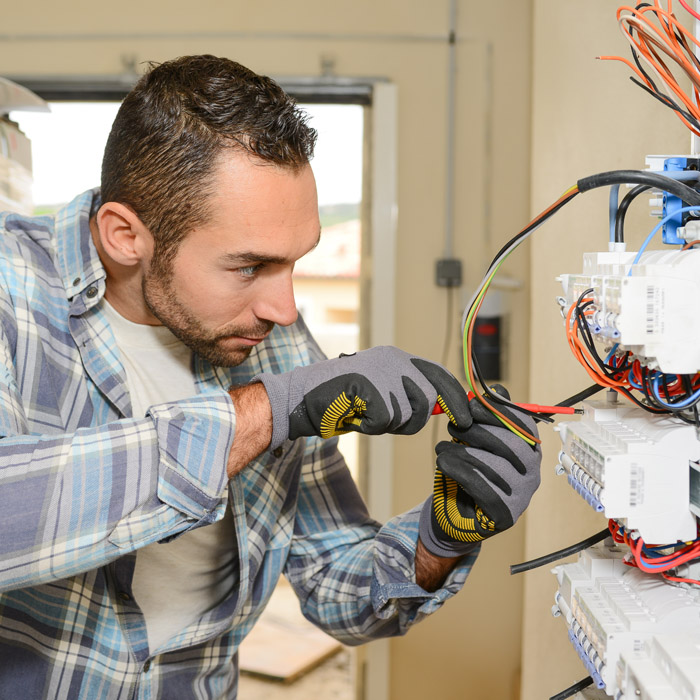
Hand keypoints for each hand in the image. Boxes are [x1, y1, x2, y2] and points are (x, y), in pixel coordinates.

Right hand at [252, 346, 470, 449]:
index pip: (439, 375)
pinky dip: (370, 427)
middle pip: (427, 399)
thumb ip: (411, 397)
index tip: (466, 418)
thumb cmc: (342, 400)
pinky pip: (385, 422)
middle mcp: (393, 360)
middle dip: (413, 419)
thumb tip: (445, 408)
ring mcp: (381, 372)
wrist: (302, 397)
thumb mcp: (382, 393)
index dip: (456, 398)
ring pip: (406, 414)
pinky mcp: (368, 386)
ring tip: (363, 412)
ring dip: (387, 424)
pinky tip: (354, 415)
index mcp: (398, 357)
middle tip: (386, 420)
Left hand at [419, 386, 540, 557]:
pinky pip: (480, 486)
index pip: (523, 425)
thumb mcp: (477, 441)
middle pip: (510, 445)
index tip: (472, 405)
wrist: (458, 516)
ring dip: (461, 451)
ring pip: (492, 465)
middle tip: (452, 427)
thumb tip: (497, 389)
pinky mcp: (505, 514)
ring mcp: (522, 496)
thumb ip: (488, 418)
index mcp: (530, 451)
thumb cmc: (470, 472)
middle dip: (477, 431)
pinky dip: (458, 470)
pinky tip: (443, 462)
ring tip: (442, 448)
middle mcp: (532, 473)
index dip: (498, 412)